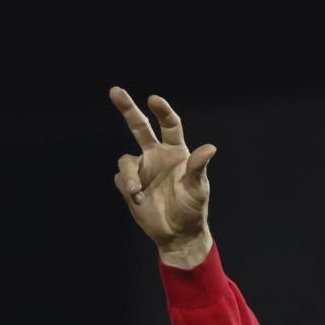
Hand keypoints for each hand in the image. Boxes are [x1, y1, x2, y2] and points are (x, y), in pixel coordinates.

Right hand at [110, 87, 217, 266]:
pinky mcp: (130, 186)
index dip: (162, 111)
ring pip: (125, 160)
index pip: (169, 125)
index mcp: (175, 152)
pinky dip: (128, 187)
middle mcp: (156, 156)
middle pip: (139, 126)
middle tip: (114, 90)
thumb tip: (210, 148)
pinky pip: (122, 179)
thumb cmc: (192, 209)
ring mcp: (142, 170)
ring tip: (136, 191)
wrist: (178, 234)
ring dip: (129, 174)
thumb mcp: (198, 188)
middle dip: (127, 108)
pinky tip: (139, 200)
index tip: (153, 100)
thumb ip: (198, 167)